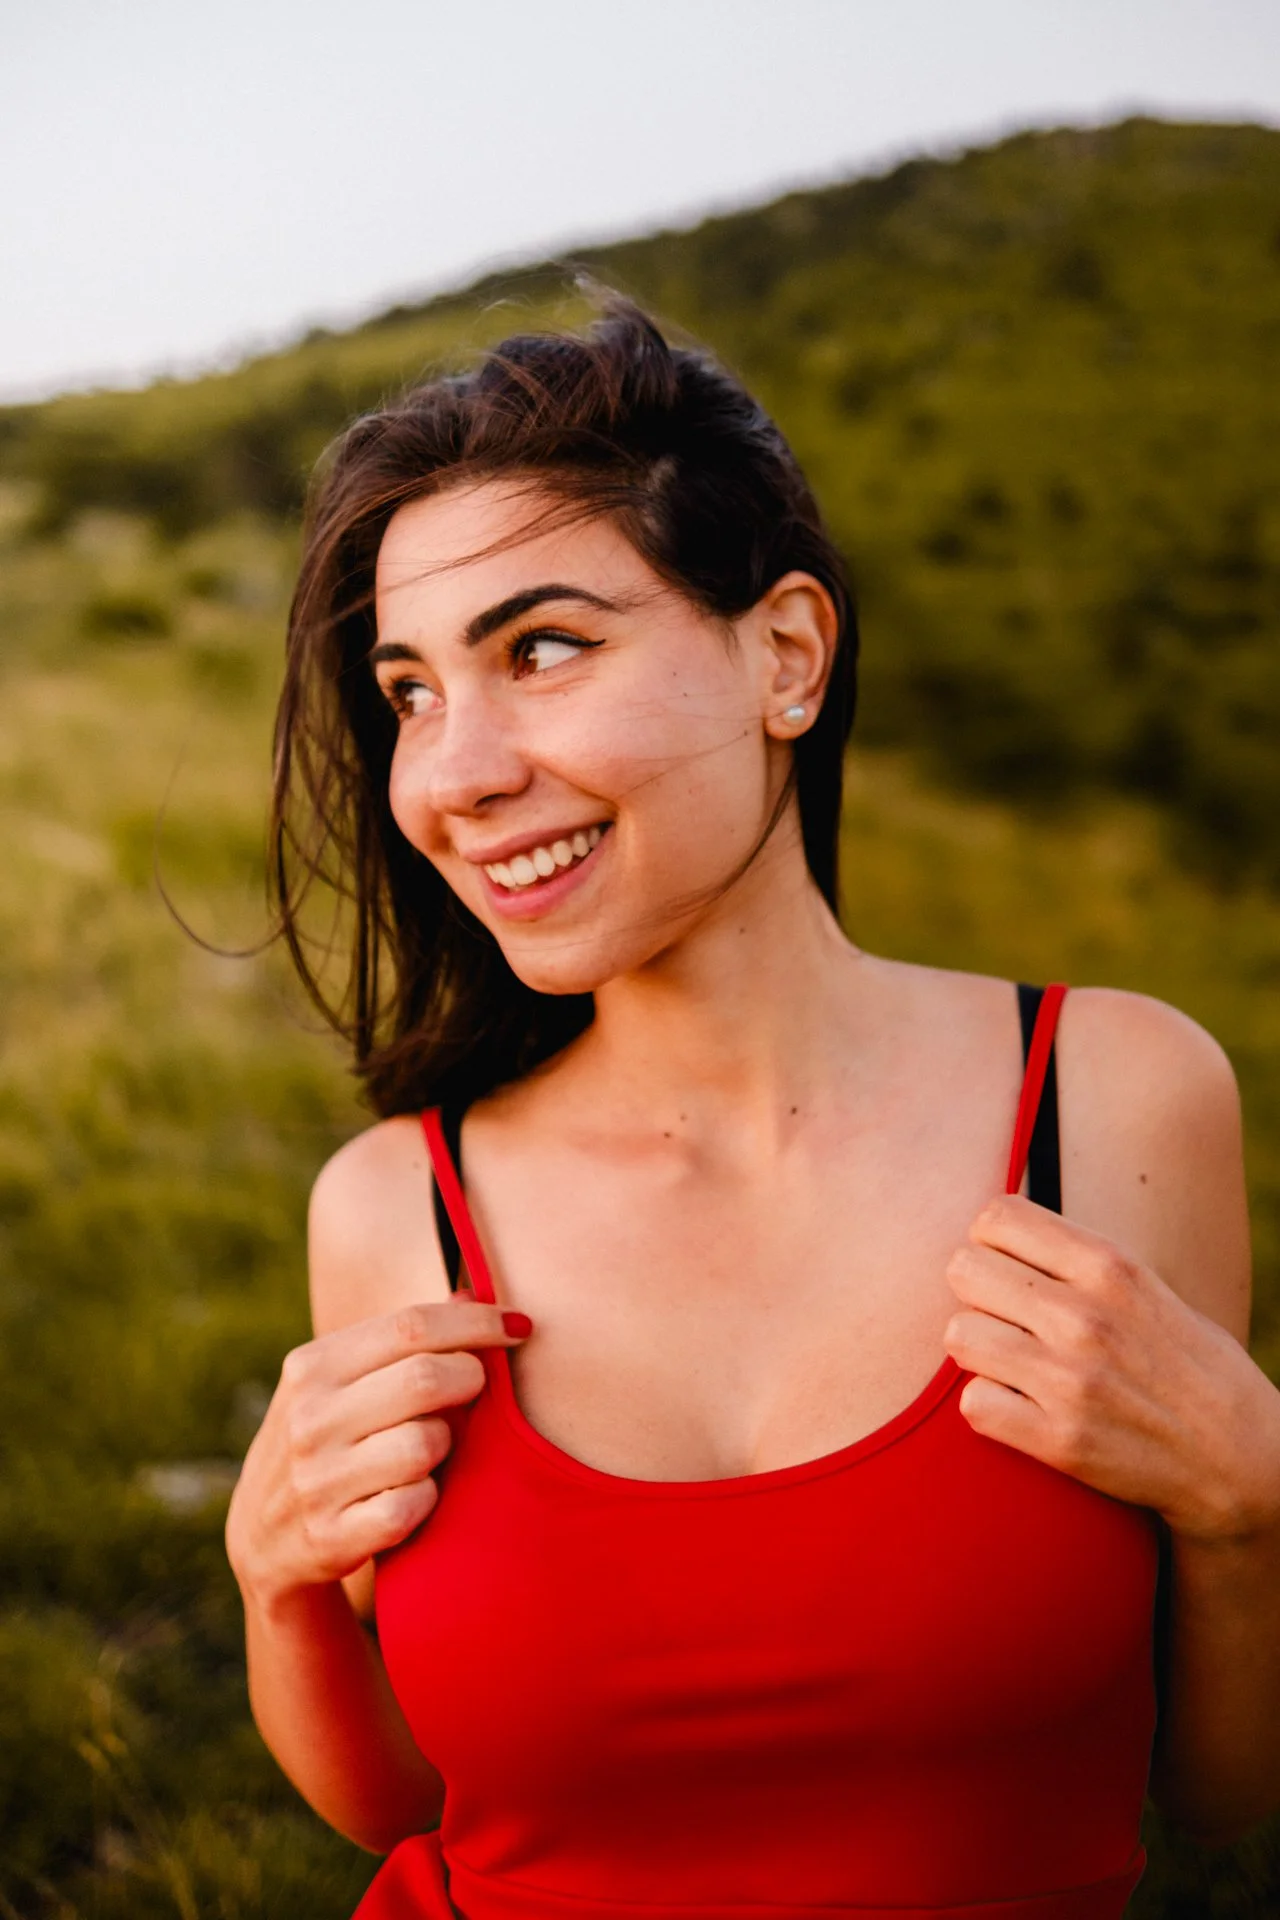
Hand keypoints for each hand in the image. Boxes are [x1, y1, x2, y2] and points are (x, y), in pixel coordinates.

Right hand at [225, 1299, 530, 1608]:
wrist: (265, 1540)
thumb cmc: (327, 1441)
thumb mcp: (341, 1383)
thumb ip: (401, 1341)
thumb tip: (470, 1293)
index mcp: (312, 1366)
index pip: (411, 1325)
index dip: (477, 1322)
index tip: (520, 1326)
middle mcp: (309, 1419)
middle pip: (426, 1379)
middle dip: (470, 1380)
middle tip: (477, 1389)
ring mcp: (317, 1480)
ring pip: (426, 1444)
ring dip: (445, 1445)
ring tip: (429, 1448)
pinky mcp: (333, 1536)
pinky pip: (416, 1504)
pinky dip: (428, 1498)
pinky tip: (413, 1494)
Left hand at [942, 1194, 1279, 1541]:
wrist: (1240, 1457)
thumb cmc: (1185, 1362)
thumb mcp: (1145, 1285)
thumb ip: (1075, 1259)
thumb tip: (994, 1233)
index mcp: (1110, 1266)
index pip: (995, 1217)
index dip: (990, 1243)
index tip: (1009, 1269)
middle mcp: (1086, 1316)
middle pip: (963, 1270)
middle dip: (977, 1294)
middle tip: (1007, 1320)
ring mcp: (1071, 1380)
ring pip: (958, 1335)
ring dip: (978, 1352)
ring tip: (1015, 1365)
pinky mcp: (1061, 1441)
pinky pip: (973, 1404)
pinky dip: (989, 1408)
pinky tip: (1021, 1408)